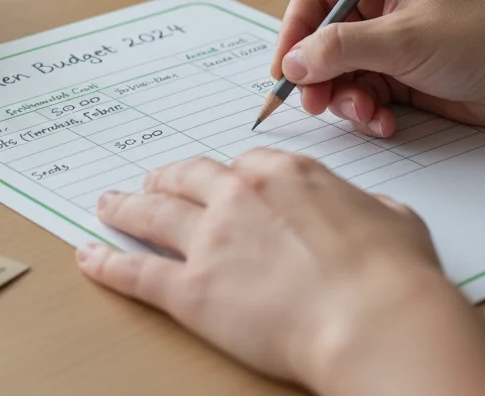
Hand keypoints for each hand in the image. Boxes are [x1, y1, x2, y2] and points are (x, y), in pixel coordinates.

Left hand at [77, 150, 453, 392]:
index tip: (219, 182)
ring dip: (125, 208)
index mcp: (288, 174)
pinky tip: (89, 257)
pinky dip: (106, 264)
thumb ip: (370, 209)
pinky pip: (136, 273)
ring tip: (108, 205)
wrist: (374, 319)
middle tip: (152, 183)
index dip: (227, 177)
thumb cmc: (394, 276)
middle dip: (166, 179)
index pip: (243, 165)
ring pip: (152, 214)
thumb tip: (372, 212)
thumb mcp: (395, 220)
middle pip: (188, 178)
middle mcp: (241, 196)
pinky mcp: (191, 290)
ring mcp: (211, 240)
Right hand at [274, 0, 484, 136]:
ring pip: (342, 71)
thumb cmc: (481, 39)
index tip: (285, 71)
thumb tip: (292, 64)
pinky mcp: (405, 75)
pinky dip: (368, 111)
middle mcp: (383, 3)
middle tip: (318, 105)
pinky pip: (366, 93)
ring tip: (367, 115)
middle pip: (323, 38)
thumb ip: (340, 49)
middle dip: (320, 75)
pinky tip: (386, 123)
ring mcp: (394, 41)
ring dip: (346, 99)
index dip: (294, 32)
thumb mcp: (403, 40)